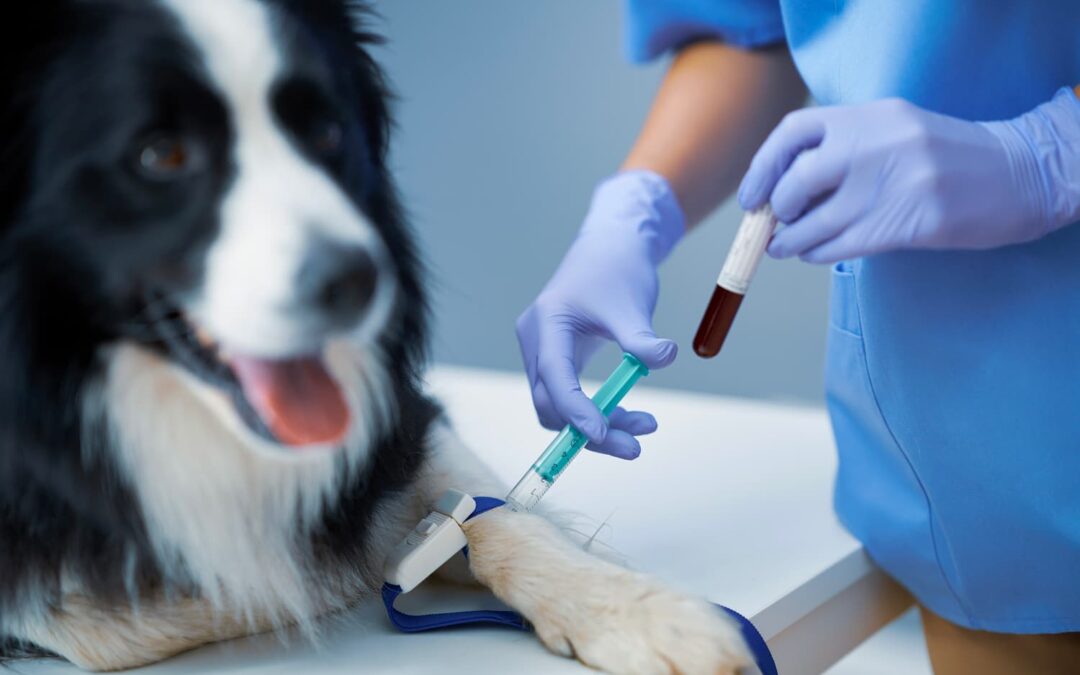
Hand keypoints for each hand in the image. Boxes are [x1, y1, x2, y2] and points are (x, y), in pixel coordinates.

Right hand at [516, 171, 683, 457]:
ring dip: (598, 425)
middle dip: (589, 430)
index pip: (555, 375)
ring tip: (646, 427)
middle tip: (635, 446)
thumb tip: (664, 358)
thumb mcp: (632, 303)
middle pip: (551, 402)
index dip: (575, 409)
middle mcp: (536, 341)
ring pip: (559, 406)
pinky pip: (568, 396)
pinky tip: (631, 415)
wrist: (610, 248)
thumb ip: (641, 337)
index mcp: (547, 323)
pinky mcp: (556, 359)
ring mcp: (542, 352)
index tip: (603, 435)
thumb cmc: (617, 269)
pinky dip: (597, 410)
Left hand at [738, 89, 1079, 262]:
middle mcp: (876, 145)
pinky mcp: (908, 223)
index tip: (753, 196)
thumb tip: (778, 189)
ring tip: (783, 246)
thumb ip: (842, 148)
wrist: (1015, 174)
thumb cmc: (943, 156)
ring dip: (789, 240)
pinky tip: (813, 252)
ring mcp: (892, 185)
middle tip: (775, 221)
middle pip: (798, 181)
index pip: (794, 132)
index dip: (763, 167)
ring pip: (815, 222)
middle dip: (779, 208)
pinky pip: (840, 245)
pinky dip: (816, 253)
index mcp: (869, 116)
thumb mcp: (892, 130)